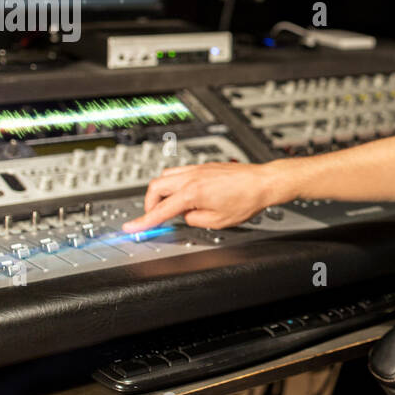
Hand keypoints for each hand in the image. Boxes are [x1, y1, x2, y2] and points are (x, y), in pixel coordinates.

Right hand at [121, 161, 291, 231]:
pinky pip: (179, 172)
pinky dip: (174, 183)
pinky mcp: (203, 166)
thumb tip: (185, 216)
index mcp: (193, 193)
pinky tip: (184, 195)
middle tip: (155, 217)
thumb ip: (194, 220)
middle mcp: (192, 177)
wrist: (263, 183)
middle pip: (155, 187)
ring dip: (161, 192)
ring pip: (165, 176)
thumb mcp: (218, 222)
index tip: (131, 228)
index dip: (144, 222)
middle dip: (150, 204)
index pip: (161, 210)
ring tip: (171, 206)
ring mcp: (197, 169)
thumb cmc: (247, 200)